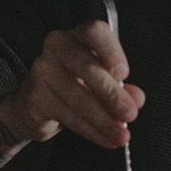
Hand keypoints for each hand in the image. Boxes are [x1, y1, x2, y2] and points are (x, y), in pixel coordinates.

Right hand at [0, 20, 145, 148]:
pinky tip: (104, 138)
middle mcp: (57, 47)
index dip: (111, 51)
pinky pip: (66, 115)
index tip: (123, 74)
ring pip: (77, 97)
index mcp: (78, 36)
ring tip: (121, 135)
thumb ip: (122, 87)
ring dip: (103, 120)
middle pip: (87, 67)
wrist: (34, 106)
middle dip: (112, 95)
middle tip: (129, 114)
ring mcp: (42, 70)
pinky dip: (90, 130)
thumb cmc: (74, 86)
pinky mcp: (35, 97)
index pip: (94, 32)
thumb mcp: (102, 84)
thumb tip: (137, 98)